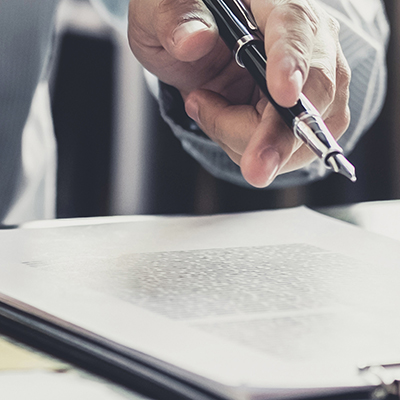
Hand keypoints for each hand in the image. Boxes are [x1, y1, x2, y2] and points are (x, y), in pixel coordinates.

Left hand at [128, 0, 350, 186]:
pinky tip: (229, 124)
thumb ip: (175, 19)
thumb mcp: (161, 14)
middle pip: (312, 93)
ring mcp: (314, 79)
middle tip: (254, 170)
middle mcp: (307, 39)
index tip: (283, 95)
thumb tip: (193, 41)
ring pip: (303, 132)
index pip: (293, 27)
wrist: (200, 50)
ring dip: (248, 142)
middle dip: (279, 137)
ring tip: (207, 108)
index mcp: (274, 2)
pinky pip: (294, 149)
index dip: (291, 62)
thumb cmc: (185, 26)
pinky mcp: (312, 113)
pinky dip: (253, 149)